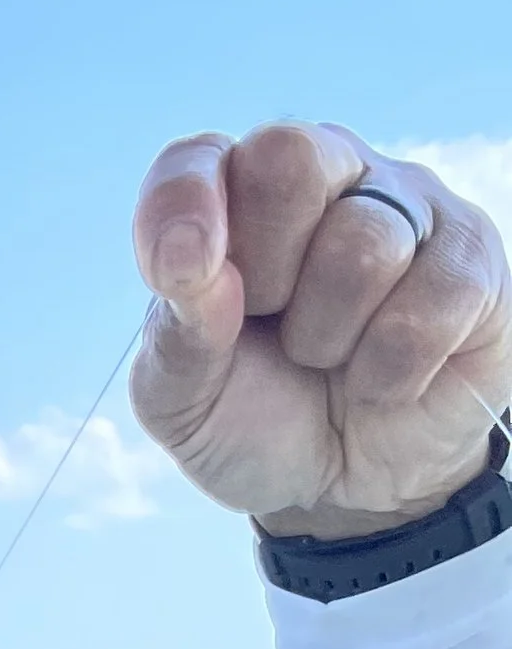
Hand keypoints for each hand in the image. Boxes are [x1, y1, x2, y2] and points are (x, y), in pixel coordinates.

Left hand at [131, 122, 509, 535]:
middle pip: (291, 160)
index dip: (181, 205)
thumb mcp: (182, 402)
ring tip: (327, 359)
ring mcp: (410, 208)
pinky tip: (383, 381)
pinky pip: (429, 307)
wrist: (339, 490)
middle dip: (266, 272)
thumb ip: (174, 333)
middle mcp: (329, 177)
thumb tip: (196, 267)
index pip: (197, 158)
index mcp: (238, 199)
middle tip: (272, 325)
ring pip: (365, 244)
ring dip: (326, 338)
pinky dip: (388, 373)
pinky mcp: (473, 260)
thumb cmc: (254, 422)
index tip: (177, 274)